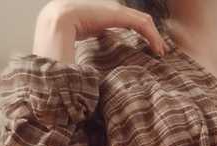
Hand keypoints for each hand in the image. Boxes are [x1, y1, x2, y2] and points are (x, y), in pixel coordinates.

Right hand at [41, 0, 168, 55]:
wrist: (55, 22)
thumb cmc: (60, 33)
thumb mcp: (78, 37)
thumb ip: (86, 43)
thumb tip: (85, 66)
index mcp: (102, 14)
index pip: (126, 20)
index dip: (139, 33)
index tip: (146, 48)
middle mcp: (111, 8)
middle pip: (138, 19)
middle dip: (151, 34)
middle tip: (159, 50)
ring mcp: (115, 10)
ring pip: (143, 21)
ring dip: (154, 37)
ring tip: (161, 51)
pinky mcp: (119, 15)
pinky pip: (141, 24)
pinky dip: (152, 36)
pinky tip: (157, 49)